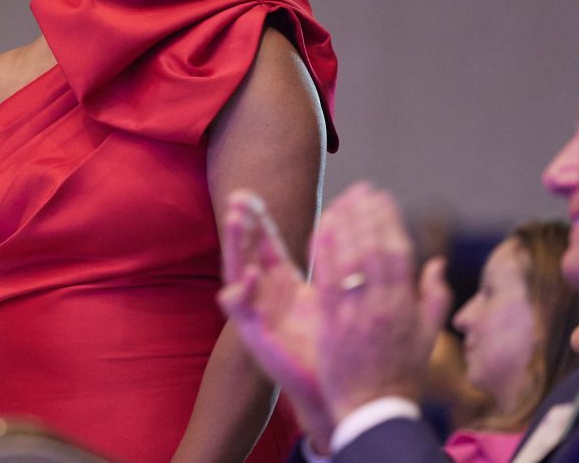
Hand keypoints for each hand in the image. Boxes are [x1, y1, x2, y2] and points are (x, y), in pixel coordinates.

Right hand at [217, 190, 331, 444]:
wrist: (331, 384)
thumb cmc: (331, 341)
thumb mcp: (332, 291)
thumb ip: (333, 259)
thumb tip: (343, 221)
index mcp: (281, 281)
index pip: (264, 242)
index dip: (257, 218)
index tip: (249, 193)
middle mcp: (263, 293)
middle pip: (247, 251)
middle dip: (242, 224)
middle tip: (238, 198)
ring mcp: (255, 312)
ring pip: (236, 272)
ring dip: (236, 246)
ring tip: (237, 220)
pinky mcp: (252, 333)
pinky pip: (240, 309)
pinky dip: (242, 291)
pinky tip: (252, 273)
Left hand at [311, 182, 450, 425]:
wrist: (374, 409)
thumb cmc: (402, 374)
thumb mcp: (428, 336)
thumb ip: (435, 296)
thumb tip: (436, 262)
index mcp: (407, 305)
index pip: (399, 251)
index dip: (389, 220)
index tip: (381, 197)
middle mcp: (383, 304)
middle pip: (374, 248)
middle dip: (367, 214)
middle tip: (359, 189)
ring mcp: (356, 313)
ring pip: (350, 259)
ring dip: (344, 225)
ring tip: (340, 201)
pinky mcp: (332, 323)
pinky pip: (327, 280)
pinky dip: (324, 252)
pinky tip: (319, 229)